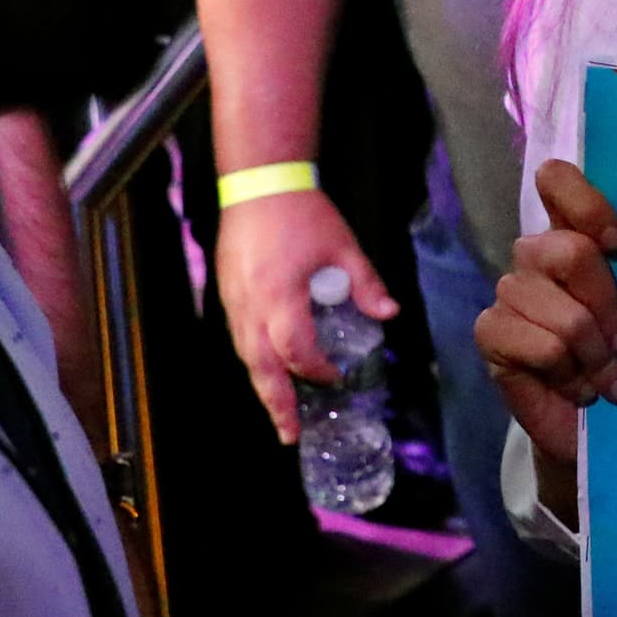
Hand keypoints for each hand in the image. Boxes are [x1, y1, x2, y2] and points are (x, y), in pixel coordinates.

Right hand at [214, 186, 396, 444]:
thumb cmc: (302, 213)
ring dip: (263, 386)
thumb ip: (365, 283)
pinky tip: (267, 372)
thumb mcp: (342, 246)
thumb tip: (388, 313)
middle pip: (261, 366)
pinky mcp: (228, 293)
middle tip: (290, 434)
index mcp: (281, 295)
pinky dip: (254, 360)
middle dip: (276, 403)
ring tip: (279, 414)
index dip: (317, 370)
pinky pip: (239, 338)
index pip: (297, 350)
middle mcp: (251, 305)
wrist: (259, 182)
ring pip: (245, 355)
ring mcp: (234, 300)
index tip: (336, 376)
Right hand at [477, 159, 616, 520]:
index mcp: (573, 235)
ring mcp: (509, 293)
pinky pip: (543, 346)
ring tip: (612, 381)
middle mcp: (536, 256)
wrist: (599, 430)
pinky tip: (580, 391)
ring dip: (596, 354)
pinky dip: (572, 375)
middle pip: (569, 251)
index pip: (557, 181)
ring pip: (562, 312)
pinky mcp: (491, 333)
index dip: (586, 203)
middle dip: (609, 304)